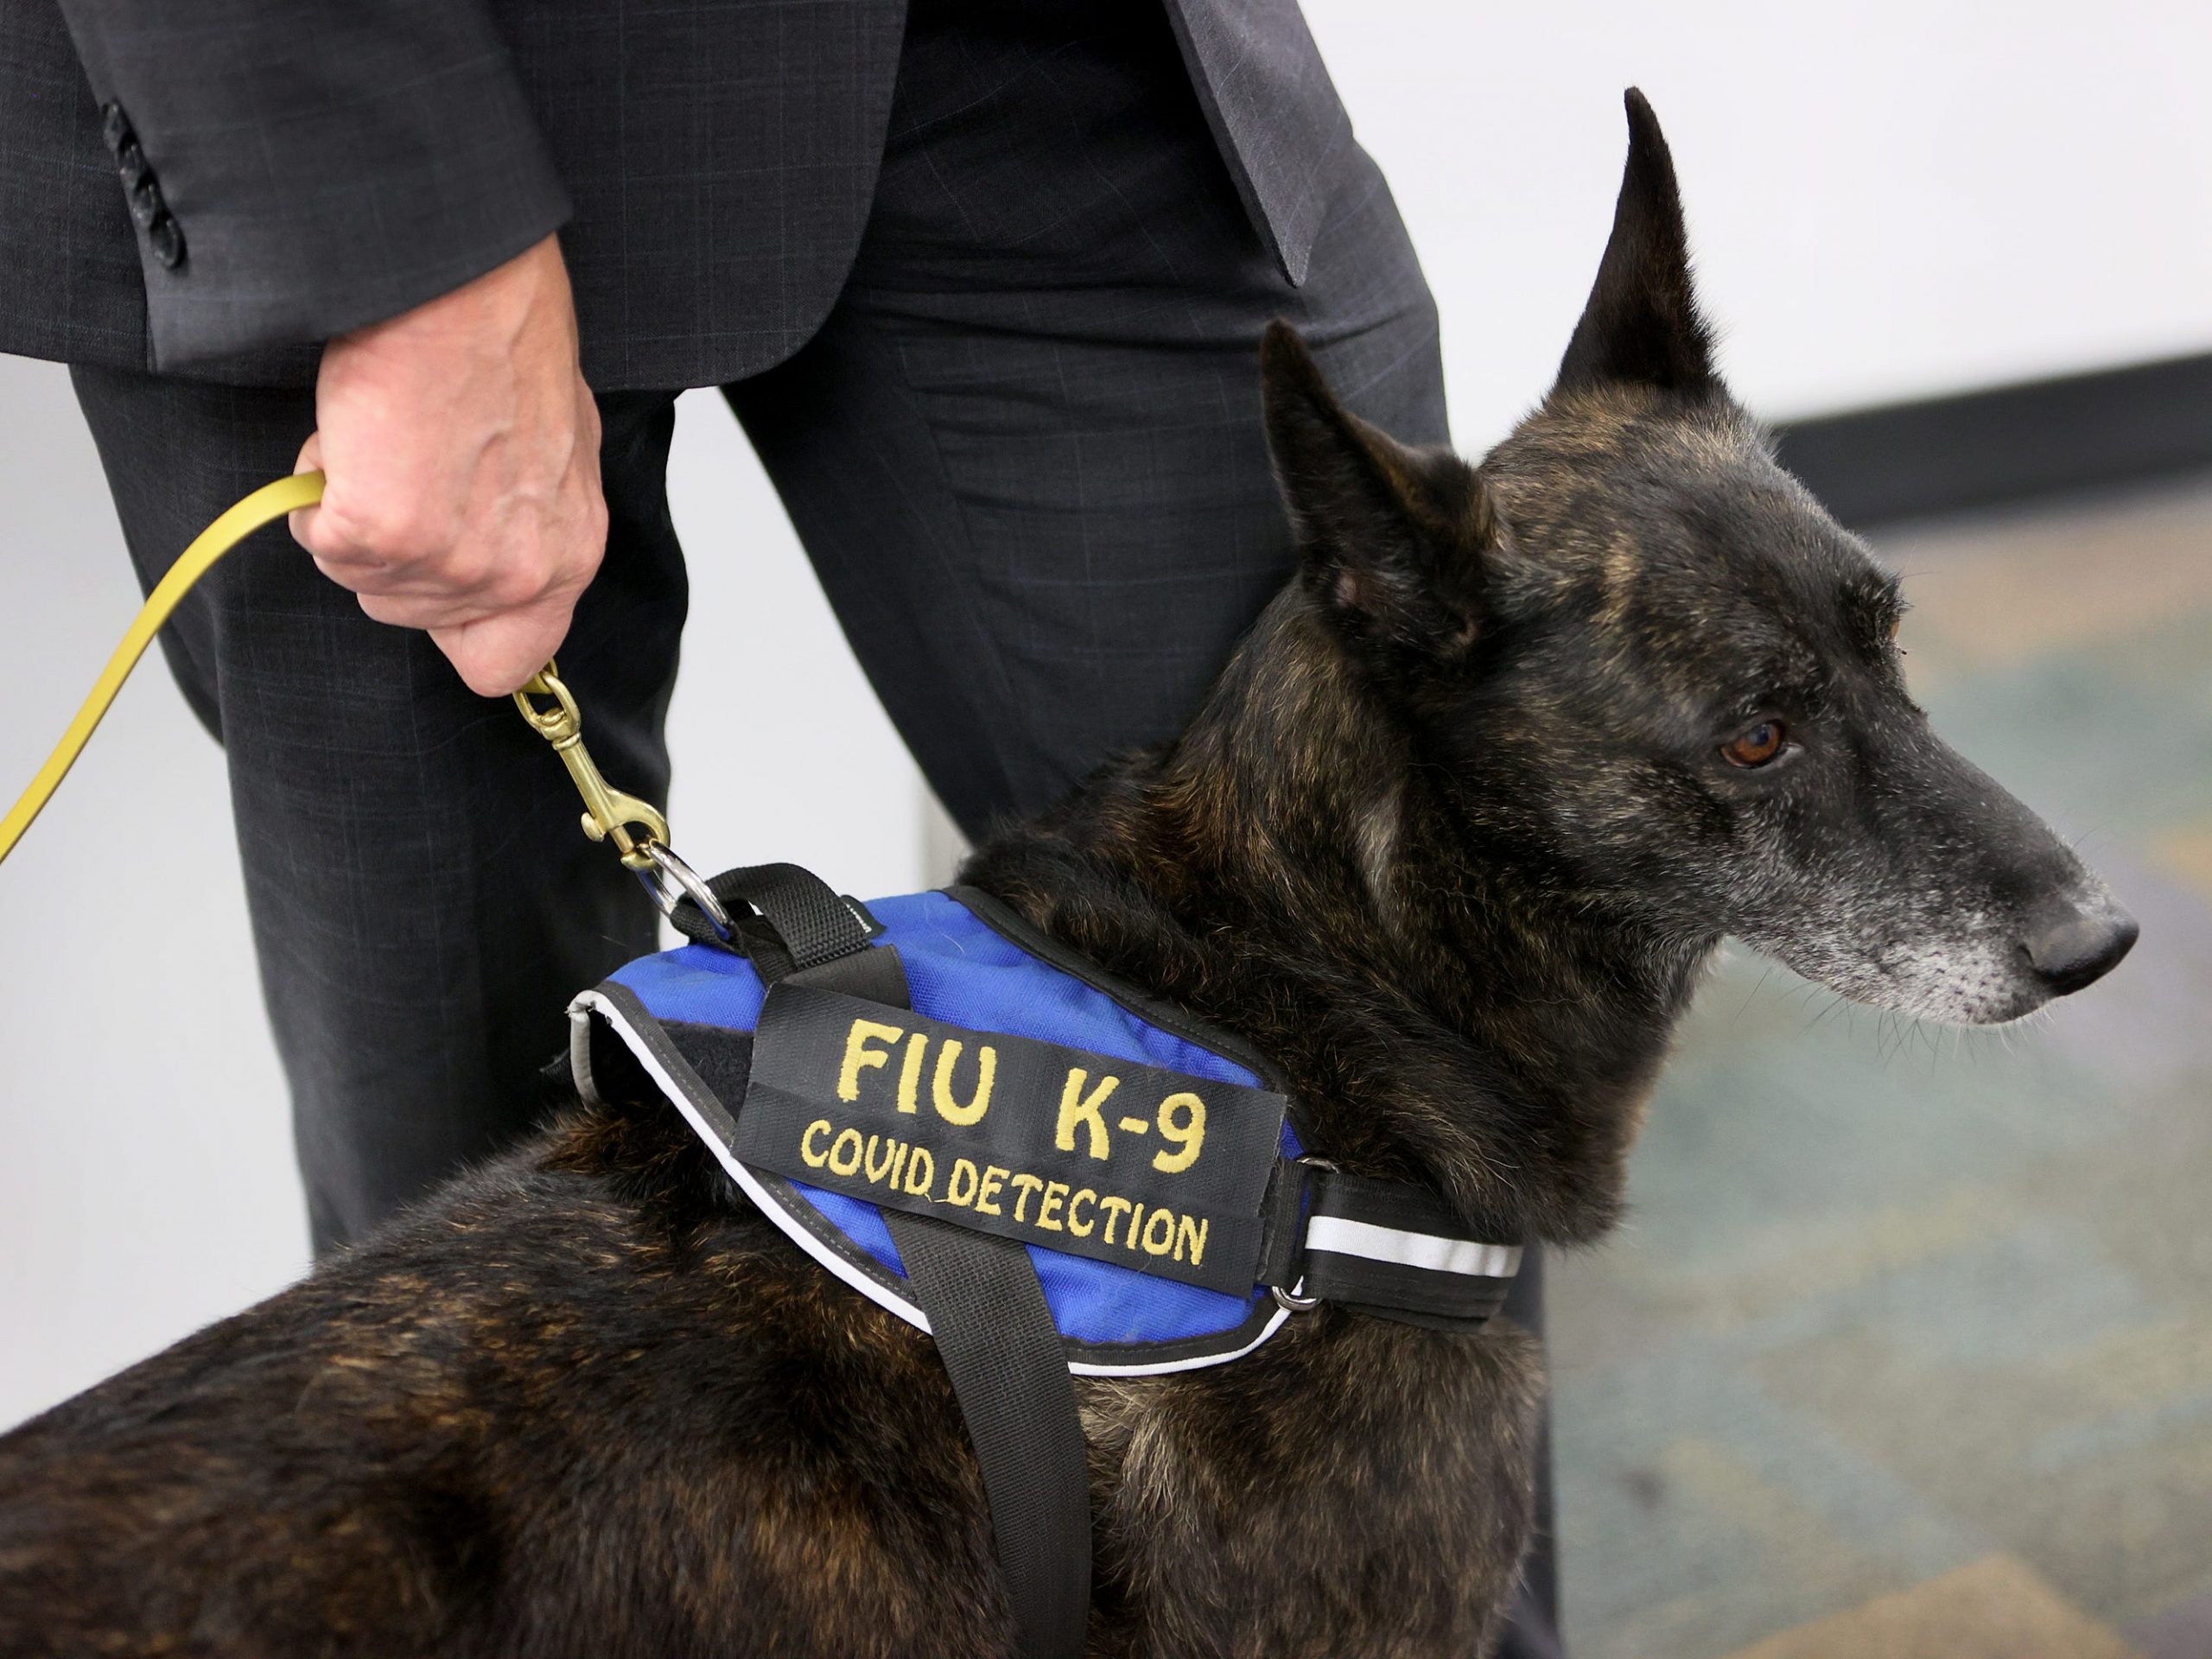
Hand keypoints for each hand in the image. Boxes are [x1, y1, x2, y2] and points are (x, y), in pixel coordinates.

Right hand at [288, 235, 605, 696]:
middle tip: (409, 466)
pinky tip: (356, 434)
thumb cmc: (505, 344)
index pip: (506, 664)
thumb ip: (523, 524)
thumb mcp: (549, 454)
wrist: (464, 288)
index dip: (457, 631)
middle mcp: (518, 574)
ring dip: (354, 510)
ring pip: (359, 577)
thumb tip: (487, 544)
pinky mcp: (383, 535)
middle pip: (410, 615)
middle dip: (391, 549)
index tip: (434, 582)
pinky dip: (319, 485)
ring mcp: (451, 562)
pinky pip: (318, 536)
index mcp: (568, 557)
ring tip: (388, 437)